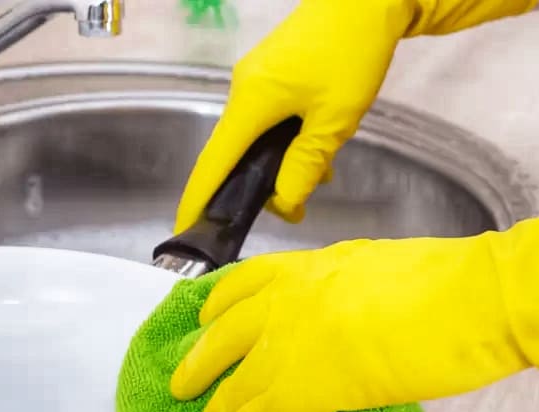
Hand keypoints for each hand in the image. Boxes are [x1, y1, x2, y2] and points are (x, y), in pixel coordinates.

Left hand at [171, 178, 538, 411]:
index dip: (216, 306)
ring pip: (233, 382)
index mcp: (306, 267)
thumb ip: (340, 288)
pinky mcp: (304, 387)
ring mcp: (290, 342)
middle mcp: (285, 300)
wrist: (468, 300)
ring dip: (214, 408)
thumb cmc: (444, 280)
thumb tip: (334, 312)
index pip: (241, 282)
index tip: (203, 318)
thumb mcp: (375, 267)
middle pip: (222, 336)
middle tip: (184, 381)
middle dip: (199, 362)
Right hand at [173, 0, 538, 233]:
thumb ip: (305, 165)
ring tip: (320, 177)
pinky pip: (268, 118)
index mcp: (250, 104)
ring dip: (283, 162)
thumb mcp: (335, 120)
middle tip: (295, 208)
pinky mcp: (270, 72)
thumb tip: (283, 204)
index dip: (198, 200)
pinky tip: (320, 147)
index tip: (186, 229)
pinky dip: (288, 140)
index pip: (214, 163)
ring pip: (257, 137)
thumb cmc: (351, 55)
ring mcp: (254, 79)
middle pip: (236, 154)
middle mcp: (242, 91)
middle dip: (259, 187)